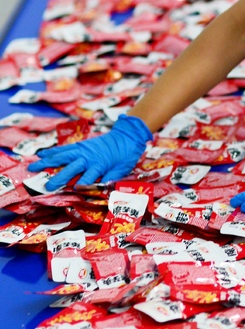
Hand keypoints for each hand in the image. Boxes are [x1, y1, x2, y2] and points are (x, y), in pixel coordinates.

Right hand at [27, 115, 151, 190]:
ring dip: (47, 161)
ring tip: (33, 166)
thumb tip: (102, 191)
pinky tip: (42, 153)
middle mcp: (88, 157)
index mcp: (100, 165)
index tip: (74, 192)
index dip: (82, 186)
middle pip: (72, 168)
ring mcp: (83, 150)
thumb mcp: (123, 169)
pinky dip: (52, 151)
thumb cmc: (126, 155)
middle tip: (47, 186)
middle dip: (60, 178)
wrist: (127, 136)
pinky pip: (64, 148)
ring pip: (63, 156)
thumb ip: (111, 179)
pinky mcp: (80, 145)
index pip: (88, 179)